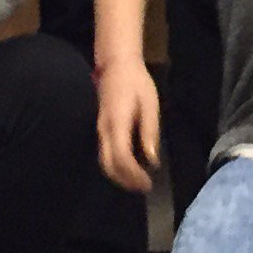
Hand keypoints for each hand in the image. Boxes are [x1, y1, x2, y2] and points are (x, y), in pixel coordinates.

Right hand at [97, 55, 162, 194]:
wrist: (116, 65)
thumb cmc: (136, 82)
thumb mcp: (149, 104)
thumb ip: (149, 132)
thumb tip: (152, 160)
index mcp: (117, 123)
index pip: (122, 157)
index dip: (134, 174)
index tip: (148, 183)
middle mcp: (104, 130)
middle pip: (108, 165)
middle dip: (125, 181)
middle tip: (144, 187)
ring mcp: (100, 130)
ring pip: (104, 162)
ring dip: (120, 176)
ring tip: (138, 181)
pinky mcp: (101, 129)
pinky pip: (105, 154)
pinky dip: (116, 166)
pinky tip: (131, 168)